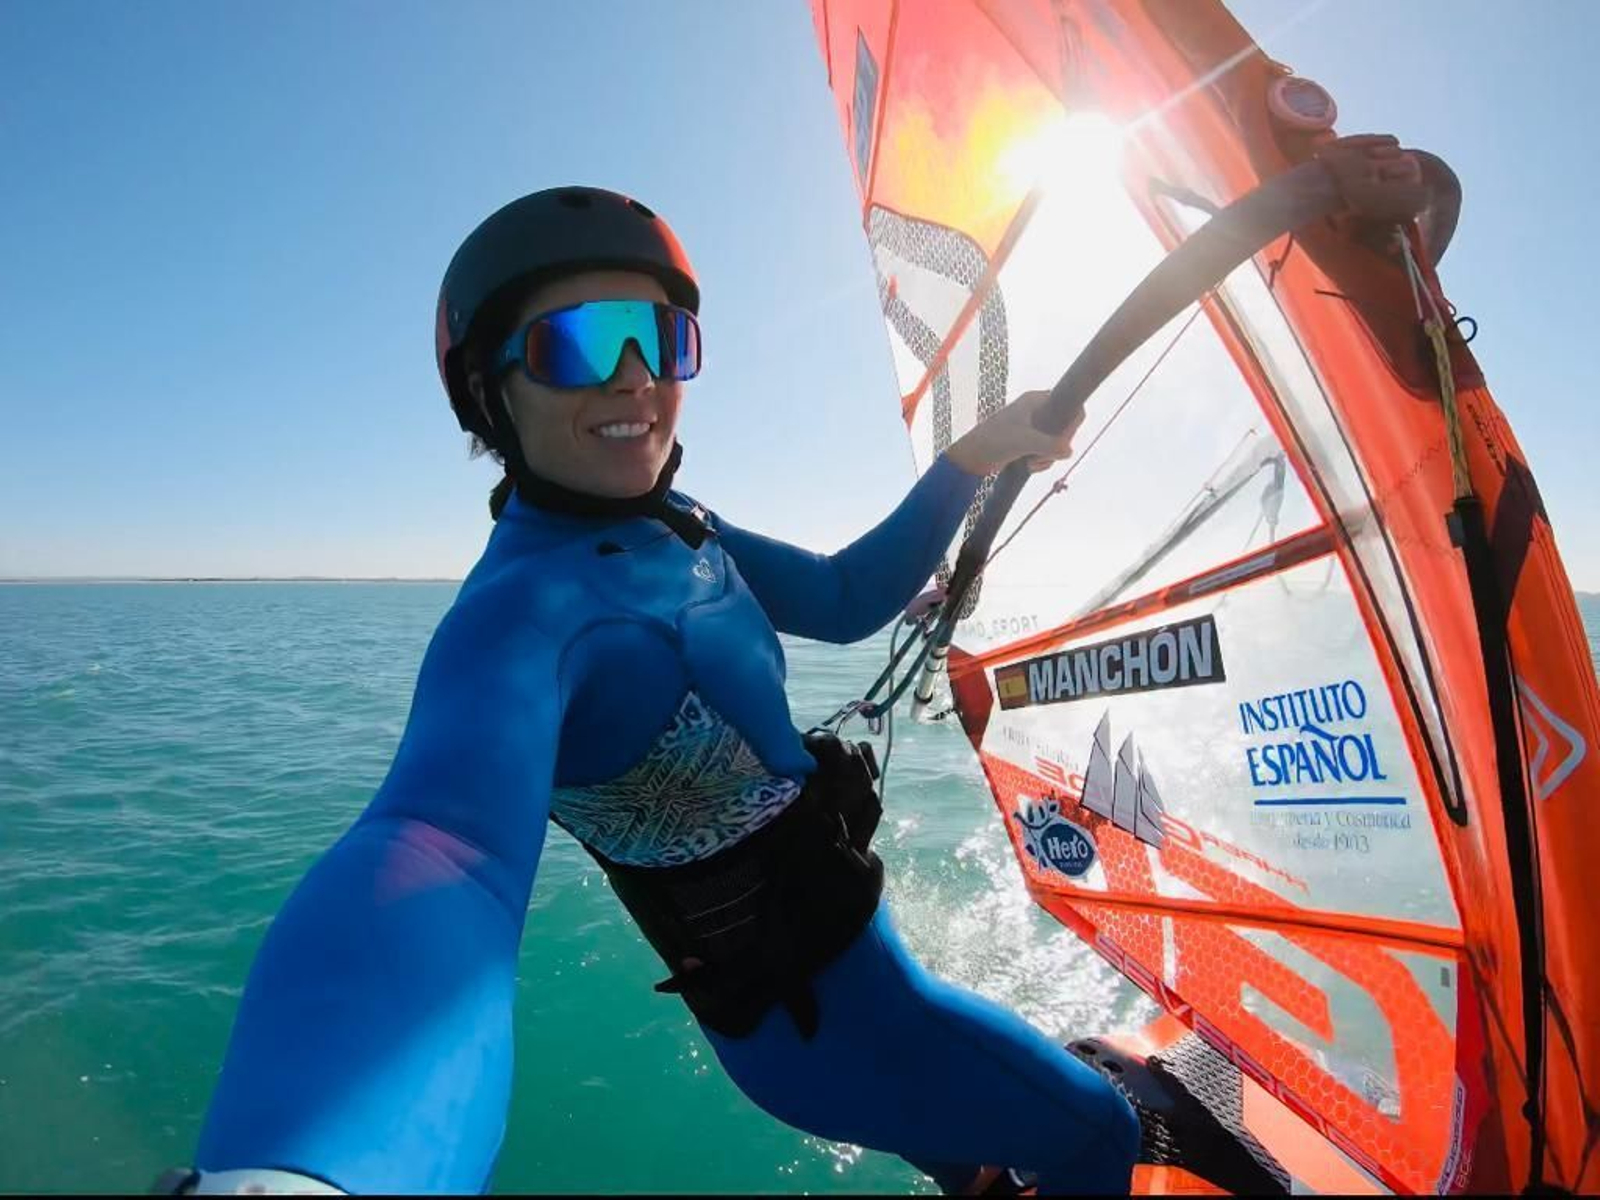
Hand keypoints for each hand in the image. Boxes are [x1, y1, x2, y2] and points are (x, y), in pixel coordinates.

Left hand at [945, 389, 1084, 476]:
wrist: (971, 457)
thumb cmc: (995, 440)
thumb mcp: (1024, 441)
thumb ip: (1049, 445)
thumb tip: (1069, 451)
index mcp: (1036, 400)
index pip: (1069, 405)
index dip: (1071, 423)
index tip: (1063, 440)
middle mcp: (1037, 411)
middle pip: (1064, 427)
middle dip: (1057, 445)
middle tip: (1044, 455)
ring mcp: (1032, 427)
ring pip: (1055, 442)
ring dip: (1047, 457)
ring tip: (1032, 463)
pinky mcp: (1028, 443)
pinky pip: (1045, 451)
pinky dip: (1041, 461)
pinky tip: (1029, 466)